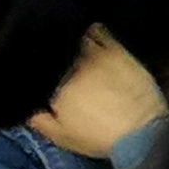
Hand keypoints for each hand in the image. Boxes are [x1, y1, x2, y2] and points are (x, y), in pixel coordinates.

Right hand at [32, 29, 167, 159]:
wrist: (139, 131)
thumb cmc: (100, 138)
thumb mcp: (64, 137)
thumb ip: (42, 123)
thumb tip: (30, 112)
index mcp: (56, 89)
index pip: (43, 73)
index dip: (45, 73)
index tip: (47, 74)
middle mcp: (71, 68)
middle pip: (58, 54)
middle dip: (57, 56)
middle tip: (62, 59)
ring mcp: (94, 56)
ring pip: (76, 40)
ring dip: (73, 41)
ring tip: (74, 43)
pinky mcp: (116, 51)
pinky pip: (100, 32)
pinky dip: (94, 31)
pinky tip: (92, 32)